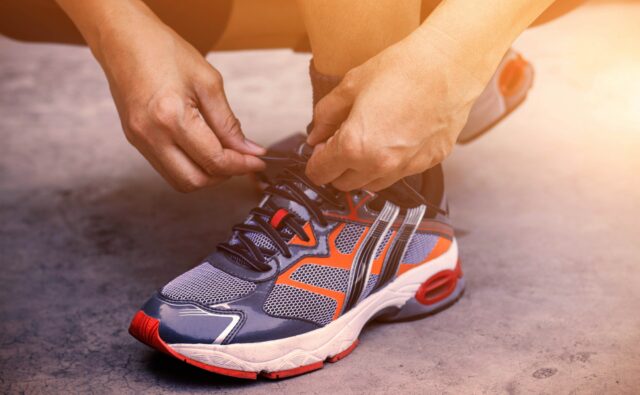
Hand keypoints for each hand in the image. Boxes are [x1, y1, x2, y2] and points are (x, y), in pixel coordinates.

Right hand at [93, 10, 264, 191]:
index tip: (257, 162)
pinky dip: (189, 166)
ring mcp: (140, 140)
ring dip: (206, 174)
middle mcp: (151, 135)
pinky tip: (201, 149)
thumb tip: (248, 150)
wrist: (123, 38)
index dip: (241, 165)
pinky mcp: (135, 140)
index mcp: (172, 117)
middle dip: (223, 175)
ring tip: (222, 154)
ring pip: (179, 181)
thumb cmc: (163, 50)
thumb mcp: (208, 82)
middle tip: (241, 159)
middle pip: (195, 181)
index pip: (214, 160)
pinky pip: (166, 167)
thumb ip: (229, 122)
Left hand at [305, 29, 487, 191]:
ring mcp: (406, 167)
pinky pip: (400, 173)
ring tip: (368, 141)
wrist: (449, 65)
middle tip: (341, 142)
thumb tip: (315, 136)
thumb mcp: (350, 86)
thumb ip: (326, 116)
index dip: (314, 161)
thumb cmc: (402, 69)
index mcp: (354, 146)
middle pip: (344, 184)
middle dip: (336, 168)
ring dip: (362, 170)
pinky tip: (394, 138)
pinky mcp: (428, 163)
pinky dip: (390, 163)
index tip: (318, 150)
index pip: (320, 172)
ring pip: (372, 185)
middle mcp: (379, 164)